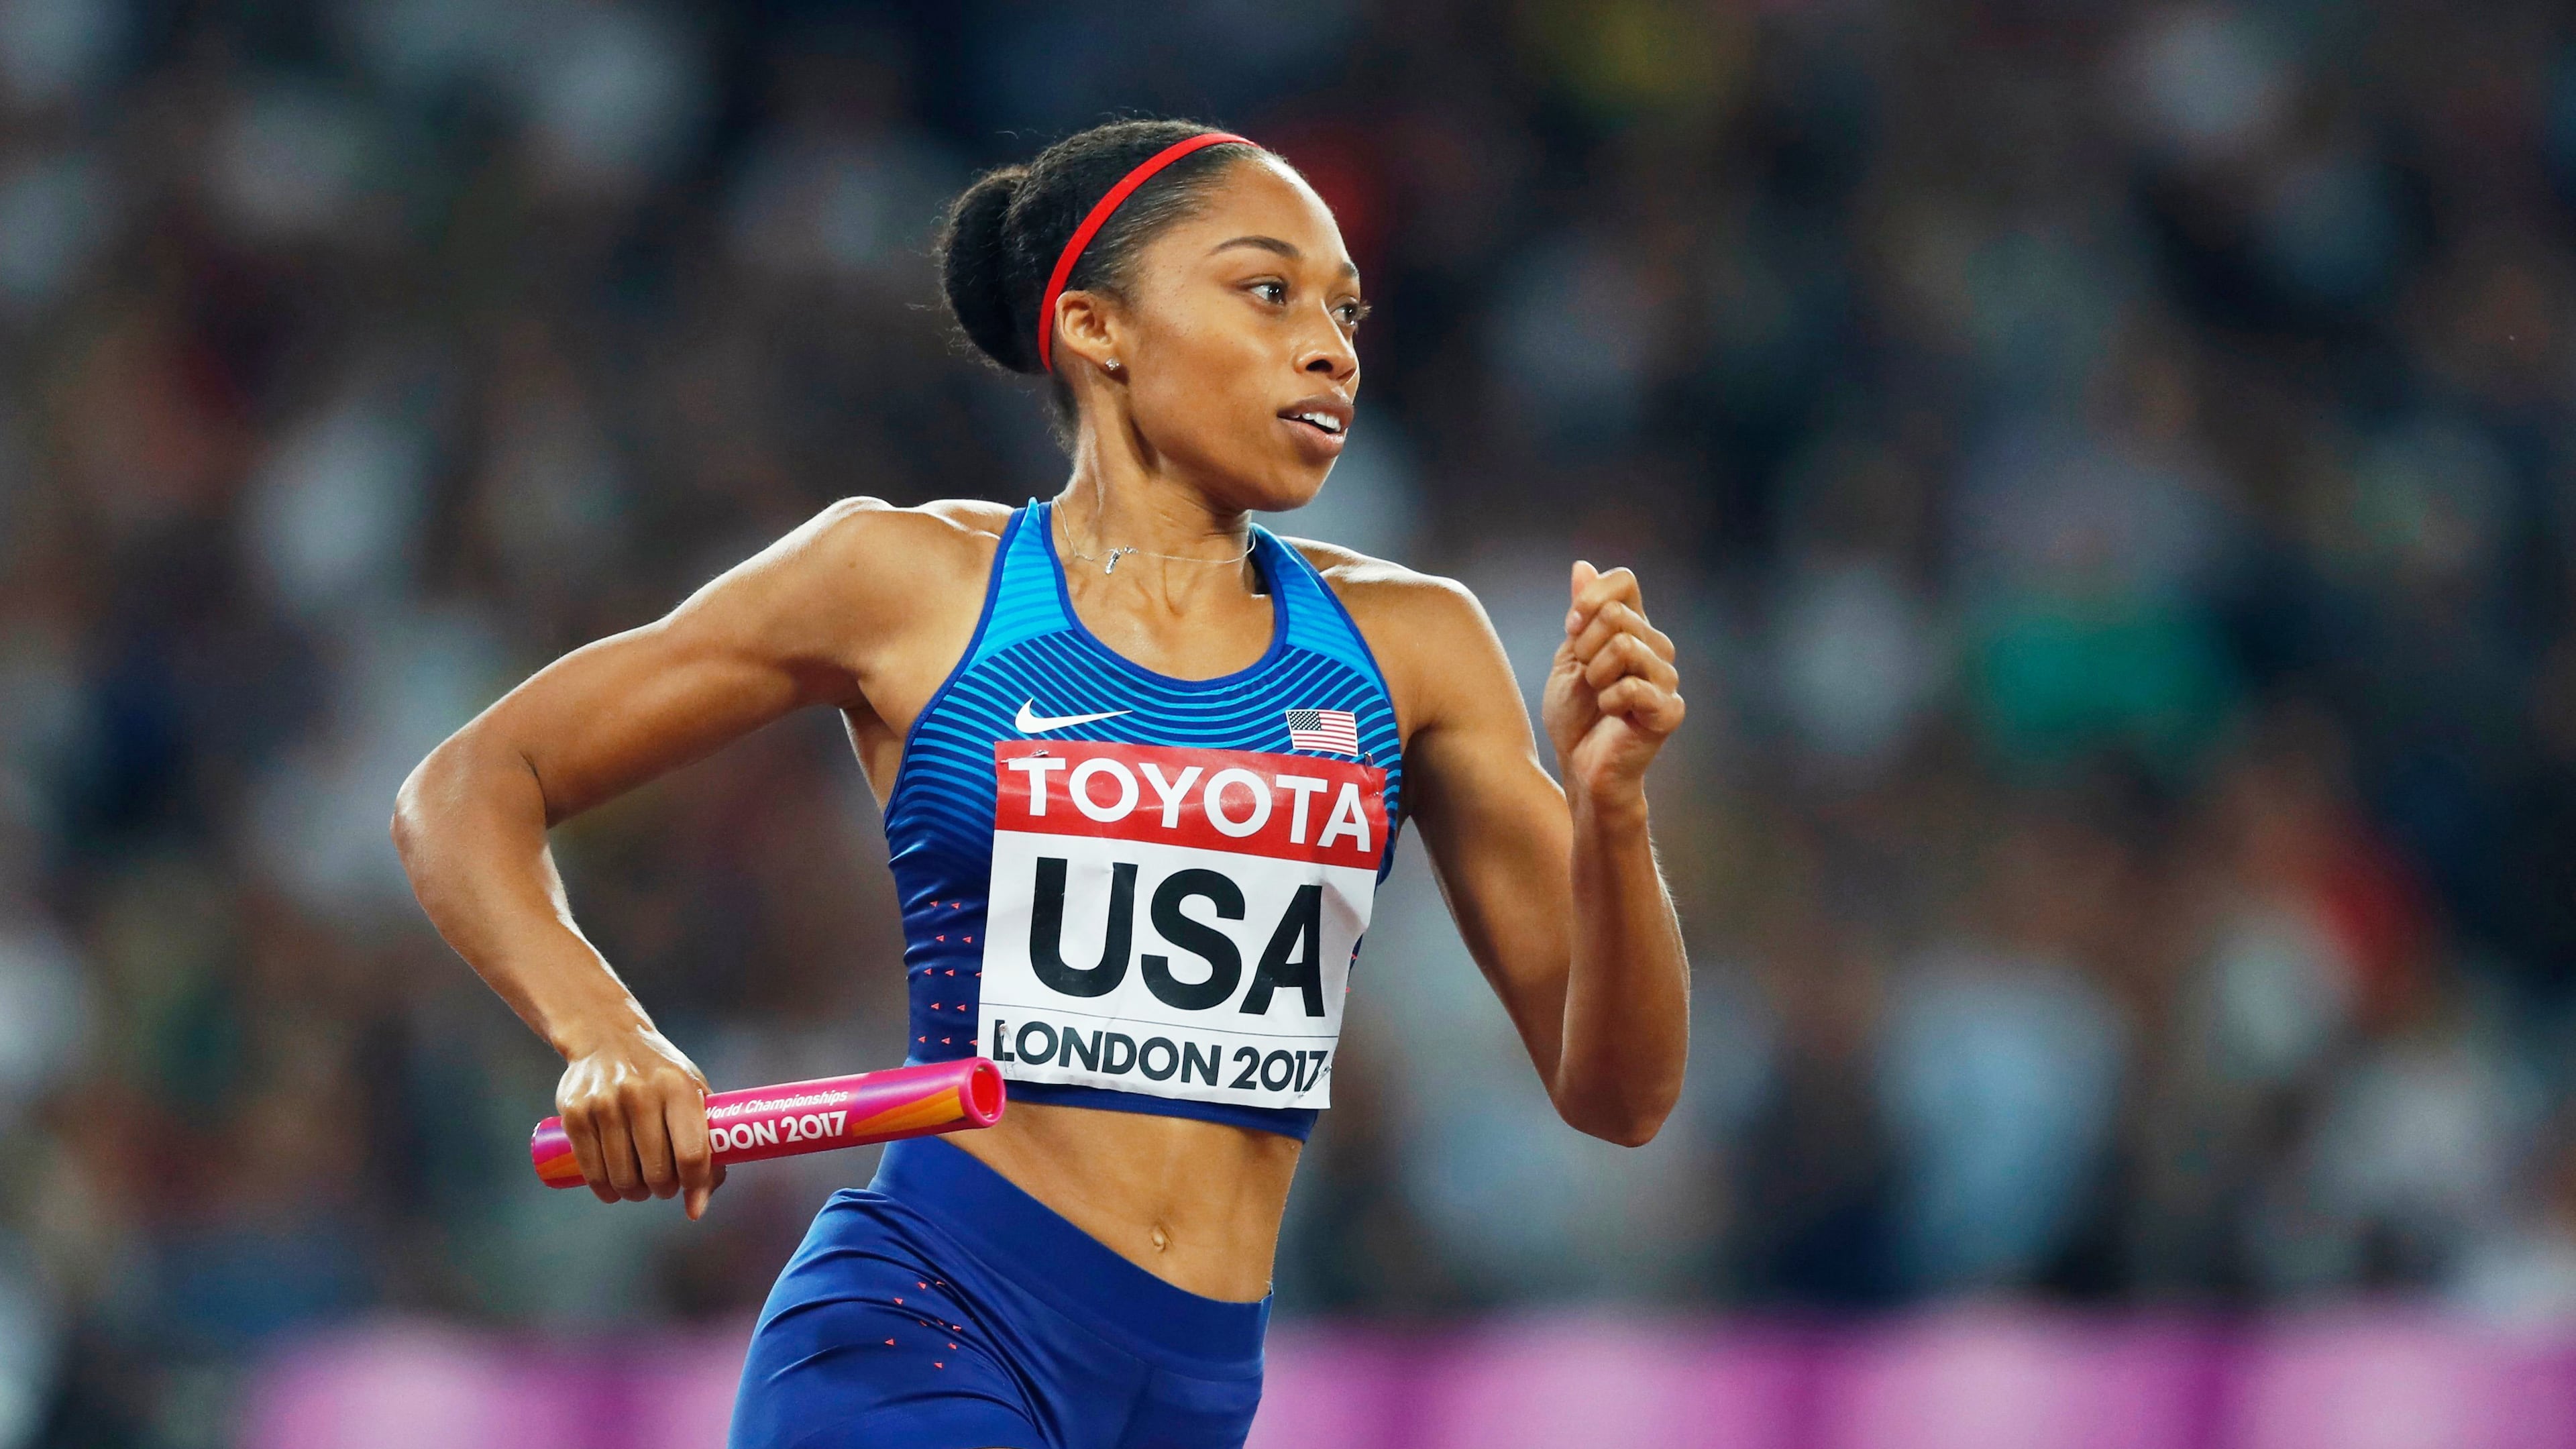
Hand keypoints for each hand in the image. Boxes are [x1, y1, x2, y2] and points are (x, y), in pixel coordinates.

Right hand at [554, 1024, 725, 1218]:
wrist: (607, 1036)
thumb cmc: (662, 1076)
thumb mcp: (692, 1096)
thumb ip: (706, 1148)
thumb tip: (696, 1210)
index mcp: (678, 1088)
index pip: (692, 1154)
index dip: (693, 1184)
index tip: (690, 1188)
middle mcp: (641, 1094)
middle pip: (656, 1171)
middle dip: (662, 1189)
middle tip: (662, 1186)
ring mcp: (604, 1103)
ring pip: (622, 1177)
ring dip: (633, 1192)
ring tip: (638, 1186)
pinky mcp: (575, 1113)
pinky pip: (592, 1171)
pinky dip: (605, 1189)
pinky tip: (613, 1190)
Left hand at [1544, 561, 1684, 801]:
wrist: (1581, 766)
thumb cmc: (1576, 714)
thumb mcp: (1569, 656)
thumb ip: (1581, 614)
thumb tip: (1582, 565)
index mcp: (1634, 628)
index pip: (1624, 581)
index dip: (1590, 598)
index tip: (1572, 629)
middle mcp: (1657, 646)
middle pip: (1616, 614)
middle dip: (1584, 647)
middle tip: (1586, 678)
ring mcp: (1666, 678)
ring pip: (1624, 647)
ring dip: (1595, 676)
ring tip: (1598, 697)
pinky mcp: (1669, 710)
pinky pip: (1631, 687)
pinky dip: (1608, 702)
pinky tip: (1612, 715)